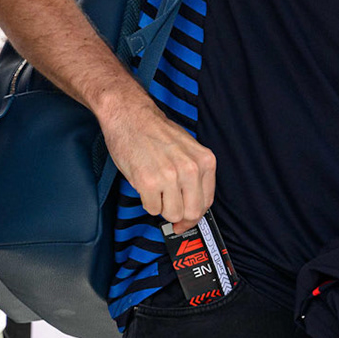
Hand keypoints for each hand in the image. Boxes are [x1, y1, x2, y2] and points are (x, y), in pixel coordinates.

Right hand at [95, 91, 215, 231]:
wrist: (131, 117)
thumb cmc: (157, 133)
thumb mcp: (189, 150)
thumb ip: (195, 176)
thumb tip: (192, 206)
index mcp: (205, 161)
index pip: (207, 202)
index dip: (195, 216)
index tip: (187, 220)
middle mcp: (191, 170)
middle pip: (192, 213)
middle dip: (180, 217)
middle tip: (169, 212)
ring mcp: (170, 176)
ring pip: (172, 214)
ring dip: (162, 207)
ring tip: (156, 189)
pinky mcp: (148, 182)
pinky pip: (152, 208)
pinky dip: (147, 202)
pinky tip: (145, 185)